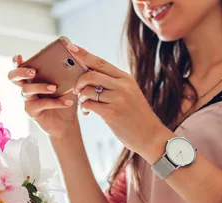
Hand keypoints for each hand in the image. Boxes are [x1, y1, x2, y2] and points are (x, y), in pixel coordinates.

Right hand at [8, 55, 78, 140]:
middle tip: (33, 72)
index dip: (16, 61)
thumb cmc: (66, 98)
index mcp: (33, 76)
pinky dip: (55, 102)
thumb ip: (68, 70)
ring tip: (54, 87)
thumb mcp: (69, 81)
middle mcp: (27, 86)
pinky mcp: (31, 110)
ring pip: (26, 90)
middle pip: (13, 77)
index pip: (20, 66)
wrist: (67, 121)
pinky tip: (67, 102)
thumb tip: (73, 55)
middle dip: (21, 72)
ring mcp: (27, 99)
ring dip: (41, 87)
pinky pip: (41, 104)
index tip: (19, 57)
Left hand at [67, 44, 174, 161]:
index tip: (70, 47)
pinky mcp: (112, 113)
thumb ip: (113, 84)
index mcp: (125, 78)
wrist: (150, 136)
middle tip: (76, 90)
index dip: (83, 54)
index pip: (100, 62)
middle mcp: (122, 85)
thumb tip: (90, 75)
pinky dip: (84, 108)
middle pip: (91, 74)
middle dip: (78, 81)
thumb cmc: (136, 116)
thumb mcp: (129, 94)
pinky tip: (87, 113)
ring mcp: (118, 99)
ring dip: (81, 97)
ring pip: (88, 90)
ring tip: (84, 104)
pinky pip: (89, 104)